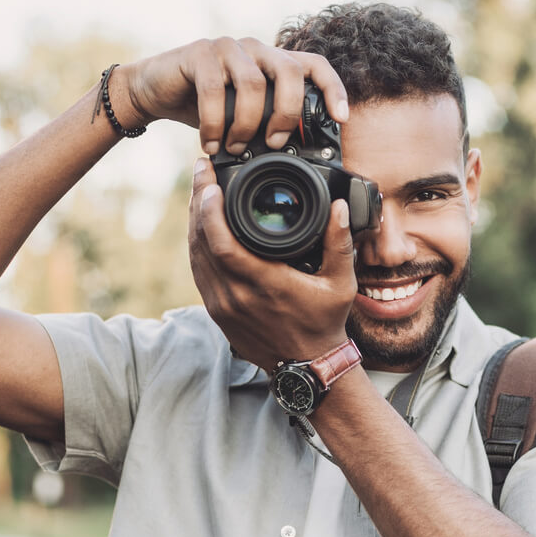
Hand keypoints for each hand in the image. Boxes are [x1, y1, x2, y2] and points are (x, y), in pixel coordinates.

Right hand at [117, 38, 348, 154]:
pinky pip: (214, 89)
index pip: (315, 66)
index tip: (341, 119)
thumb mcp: (246, 118)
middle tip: (275, 143)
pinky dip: (215, 123)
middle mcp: (257, 49)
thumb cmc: (206, 107)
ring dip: (247, 124)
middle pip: (289, 72)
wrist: (156, 91)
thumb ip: (270, 125)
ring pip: (253, 83)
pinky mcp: (199, 53)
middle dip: (287, 113)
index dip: (333, 90)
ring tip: (236, 148)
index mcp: (274, 62)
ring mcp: (229, 48)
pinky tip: (211, 145)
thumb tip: (298, 157)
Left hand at [188, 158, 356, 368]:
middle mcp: (236, 295)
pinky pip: (198, 270)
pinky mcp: (216, 311)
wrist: (306, 365)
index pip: (222, 243)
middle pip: (201, 242)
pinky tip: (201, 224)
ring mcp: (222, 305)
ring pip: (195, 255)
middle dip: (197, 202)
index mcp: (264, 284)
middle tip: (201, 171)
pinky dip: (197, 244)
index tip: (209, 182)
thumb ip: (340, 243)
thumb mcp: (341, 284)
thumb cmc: (324, 323)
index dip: (209, 210)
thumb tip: (340, 207)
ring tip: (199, 190)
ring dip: (194, 221)